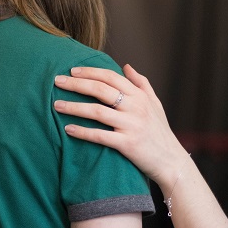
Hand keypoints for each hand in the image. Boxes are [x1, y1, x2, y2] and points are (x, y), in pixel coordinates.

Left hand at [54, 64, 188, 189]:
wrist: (171, 162)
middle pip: (101, 90)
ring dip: (74, 107)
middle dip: (76, 84)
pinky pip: (100, 135)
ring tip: (56, 105)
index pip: (111, 77)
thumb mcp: (155, 104)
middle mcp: (136, 107)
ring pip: (97, 111)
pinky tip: (68, 129)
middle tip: (57, 81)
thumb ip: (141, 83)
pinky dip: (83, 131)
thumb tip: (126, 66)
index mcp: (140, 96)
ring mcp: (131, 125)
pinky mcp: (127, 144)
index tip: (72, 70)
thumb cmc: (160, 132)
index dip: (90, 72)